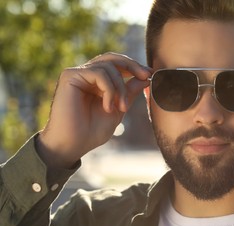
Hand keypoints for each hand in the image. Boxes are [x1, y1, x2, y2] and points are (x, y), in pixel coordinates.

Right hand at [37, 53, 150, 167]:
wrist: (72, 145)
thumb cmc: (92, 132)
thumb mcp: (118, 109)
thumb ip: (129, 92)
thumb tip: (145, 78)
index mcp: (96, 82)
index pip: (116, 65)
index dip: (134, 67)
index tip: (150, 75)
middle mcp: (85, 75)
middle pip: (112, 58)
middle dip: (132, 66)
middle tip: (145, 76)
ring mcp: (77, 74)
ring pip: (108, 66)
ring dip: (120, 88)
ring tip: (121, 108)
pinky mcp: (70, 76)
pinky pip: (99, 73)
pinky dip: (109, 90)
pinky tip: (108, 107)